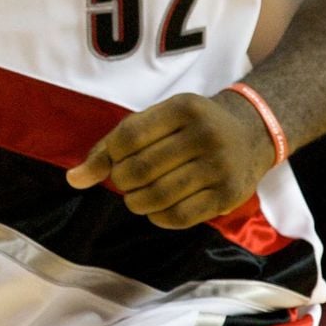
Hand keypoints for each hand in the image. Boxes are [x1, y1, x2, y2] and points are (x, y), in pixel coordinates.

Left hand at [65, 91, 275, 227]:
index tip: (113, 163)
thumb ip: (114, 144)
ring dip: (137, 202)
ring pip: (158, 196)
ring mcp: (219, 167)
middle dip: (122, 182)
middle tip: (125, 182)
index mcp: (183, 108)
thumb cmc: (191, 127)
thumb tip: (74, 179)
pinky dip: (158, 217)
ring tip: (138, 197)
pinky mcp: (227, 195)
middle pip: (141, 169)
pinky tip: (158, 208)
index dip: (110, 157)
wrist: (251, 133)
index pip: (128, 137)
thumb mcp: (159, 120)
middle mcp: (204, 135)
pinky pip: (180, 217)